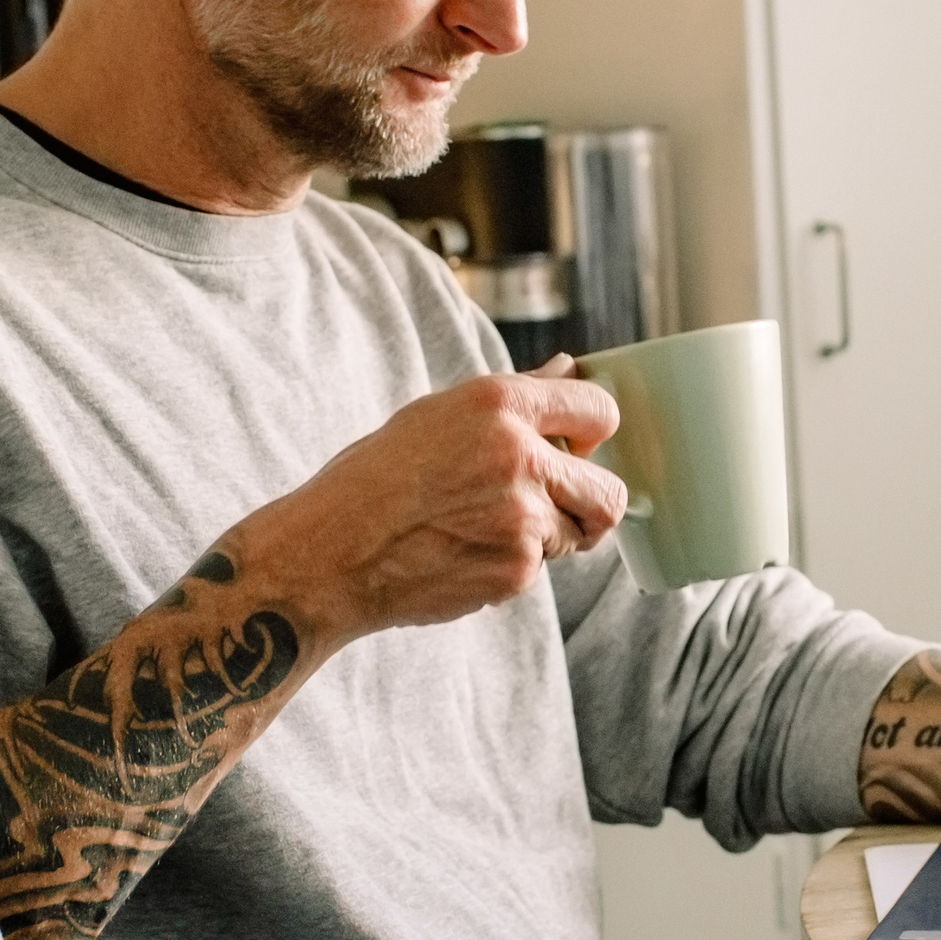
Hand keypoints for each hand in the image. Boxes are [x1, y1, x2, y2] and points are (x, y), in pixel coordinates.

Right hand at [231, 367, 627, 642]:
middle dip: (590, 501)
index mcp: (498, 403)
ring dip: (547, 536)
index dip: (594, 431)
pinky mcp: (516, 570)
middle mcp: (519, 455)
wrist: (330, 553)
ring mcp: (522, 518)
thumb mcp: (438, 415)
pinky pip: (540, 569)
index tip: (579, 445)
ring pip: (577, 535)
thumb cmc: (375, 479)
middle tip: (552, 504)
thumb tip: (570, 368)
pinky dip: (510, 565)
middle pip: (610, 490)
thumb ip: (516, 397)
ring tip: (485, 528)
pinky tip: (462, 554)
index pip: (600, 408)